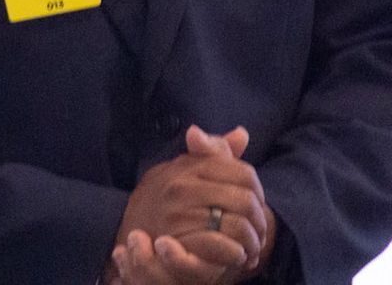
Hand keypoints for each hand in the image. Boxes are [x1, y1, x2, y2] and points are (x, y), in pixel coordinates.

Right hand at [115, 126, 267, 282]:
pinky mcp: (180, 242)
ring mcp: (180, 215)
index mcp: (189, 166)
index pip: (244, 173)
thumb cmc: (168, 194)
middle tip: (260, 232)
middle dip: (260, 220)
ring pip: (239, 226)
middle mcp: (183, 188)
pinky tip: (238, 256)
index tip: (255, 204)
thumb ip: (214, 152)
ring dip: (252, 241)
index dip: (258, 191)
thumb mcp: (186, 167)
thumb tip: (242, 134)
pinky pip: (224, 247)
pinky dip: (237, 253)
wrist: (132, 223)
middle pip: (245, 201)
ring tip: (252, 248)